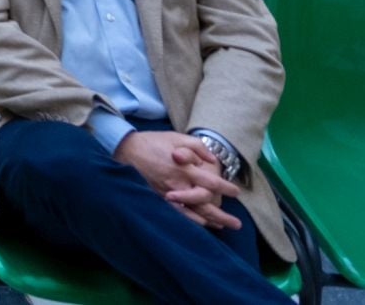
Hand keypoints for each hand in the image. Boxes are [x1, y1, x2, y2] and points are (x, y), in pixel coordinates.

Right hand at [114, 130, 241, 228]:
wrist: (127, 150)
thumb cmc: (153, 142)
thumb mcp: (177, 137)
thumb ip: (198, 147)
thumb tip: (212, 160)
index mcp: (184, 169)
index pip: (211, 182)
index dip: (225, 188)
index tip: (236, 192)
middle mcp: (178, 184)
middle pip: (204, 204)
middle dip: (222, 215)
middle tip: (237, 224)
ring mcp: (167, 193)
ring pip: (193, 212)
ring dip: (209, 221)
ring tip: (223, 227)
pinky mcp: (159, 197)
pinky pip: (177, 213)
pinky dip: (190, 220)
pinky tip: (200, 223)